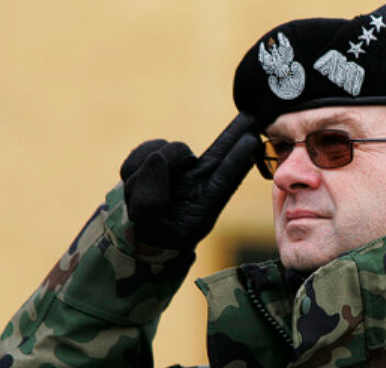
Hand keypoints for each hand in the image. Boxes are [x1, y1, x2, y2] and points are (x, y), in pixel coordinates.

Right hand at [120, 113, 260, 249]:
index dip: (238, 158)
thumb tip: (158, 157)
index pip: (225, 178)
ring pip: (171, 149)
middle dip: (234, 134)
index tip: (252, 140)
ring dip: (155, 165)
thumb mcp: (150, 224)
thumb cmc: (151, 233)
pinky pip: (149, 148)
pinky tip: (133, 178)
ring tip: (138, 191)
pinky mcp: (160, 161)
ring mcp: (180, 171)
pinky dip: (137, 161)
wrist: (136, 233)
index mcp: (204, 204)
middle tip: (251, 117)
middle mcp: (197, 184)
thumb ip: (151, 198)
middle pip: (219, 152)